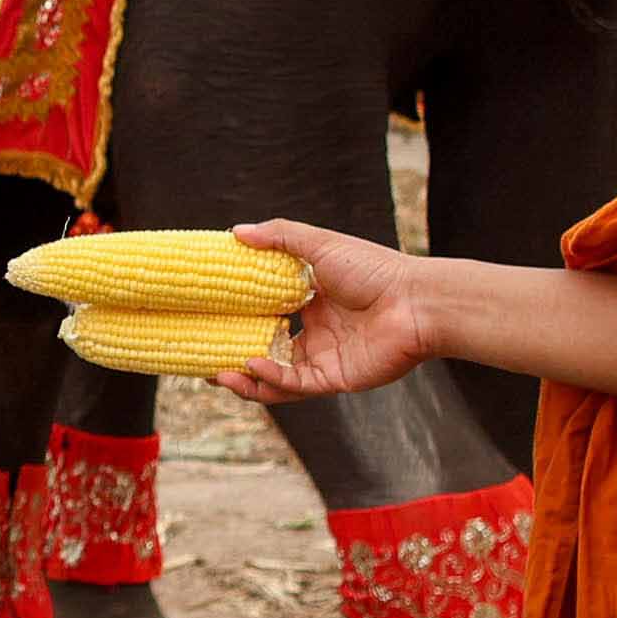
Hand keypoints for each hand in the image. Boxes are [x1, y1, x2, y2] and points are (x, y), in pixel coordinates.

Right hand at [223, 219, 445, 403]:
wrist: (416, 302)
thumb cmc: (374, 269)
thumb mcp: (321, 245)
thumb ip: (280, 237)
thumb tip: (236, 232)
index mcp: (313, 303)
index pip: (268, 315)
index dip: (239, 321)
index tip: (208, 318)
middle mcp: (317, 334)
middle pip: (266, 352)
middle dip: (233, 359)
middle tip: (200, 357)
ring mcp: (325, 359)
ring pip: (275, 378)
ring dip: (245, 379)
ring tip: (216, 374)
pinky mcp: (335, 379)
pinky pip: (295, 386)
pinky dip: (271, 380)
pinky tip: (251, 367)